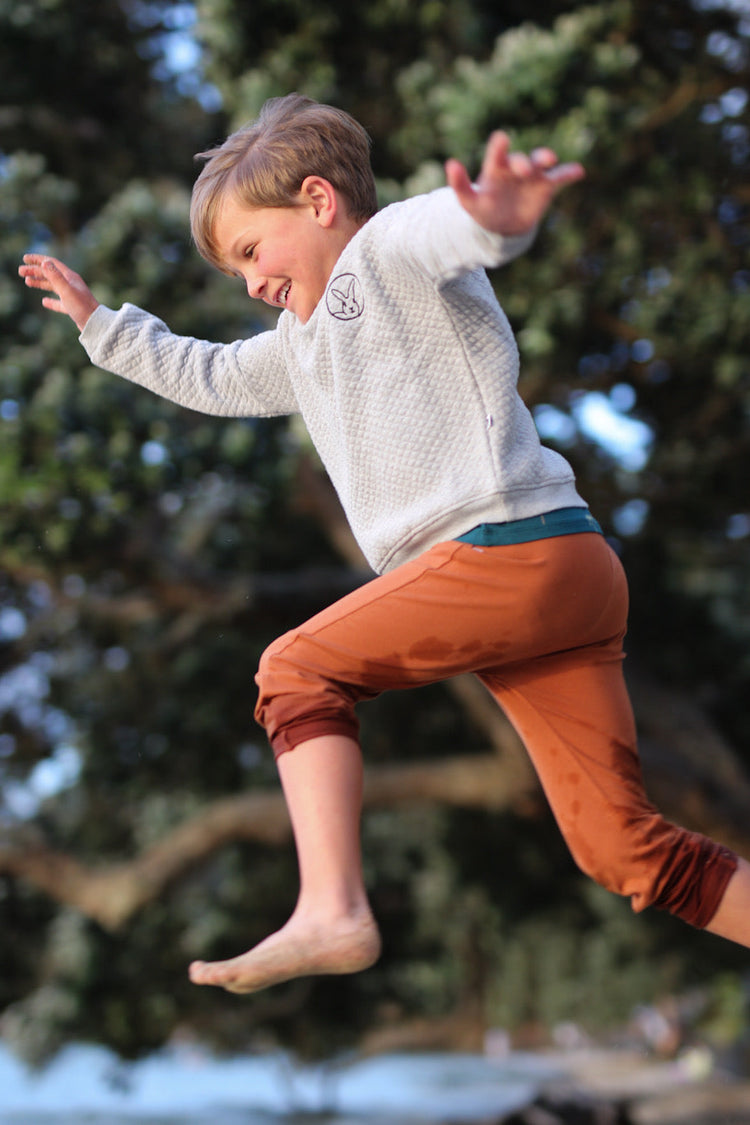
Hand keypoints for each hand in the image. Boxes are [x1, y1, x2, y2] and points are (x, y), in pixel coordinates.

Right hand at [18, 254, 99, 330]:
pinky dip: (51, 301)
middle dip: (35, 271)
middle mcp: (71, 284)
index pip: (51, 263)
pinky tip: (44, 302)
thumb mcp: (66, 290)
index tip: (25, 259)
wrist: (95, 324)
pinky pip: (59, 302)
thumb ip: (55, 277)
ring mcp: (72, 295)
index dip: (38, 259)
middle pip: (50, 274)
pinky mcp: (73, 307)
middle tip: (20, 272)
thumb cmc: (82, 307)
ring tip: (27, 282)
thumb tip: (44, 262)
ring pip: (53, 286)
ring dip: (40, 283)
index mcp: (70, 277)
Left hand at [445, 131, 584, 236]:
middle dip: (523, 162)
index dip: (500, 146)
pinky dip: (569, 173)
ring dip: (545, 158)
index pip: (498, 153)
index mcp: (497, 168)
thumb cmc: (485, 210)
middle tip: (523, 169)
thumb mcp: (469, 203)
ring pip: (541, 163)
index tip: (502, 140)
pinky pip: (560, 177)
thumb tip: (450, 163)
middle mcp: (516, 167)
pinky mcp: (546, 186)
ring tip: (550, 160)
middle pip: (521, 159)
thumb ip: (460, 185)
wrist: (503, 226)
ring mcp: (532, 175)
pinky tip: (578, 171)